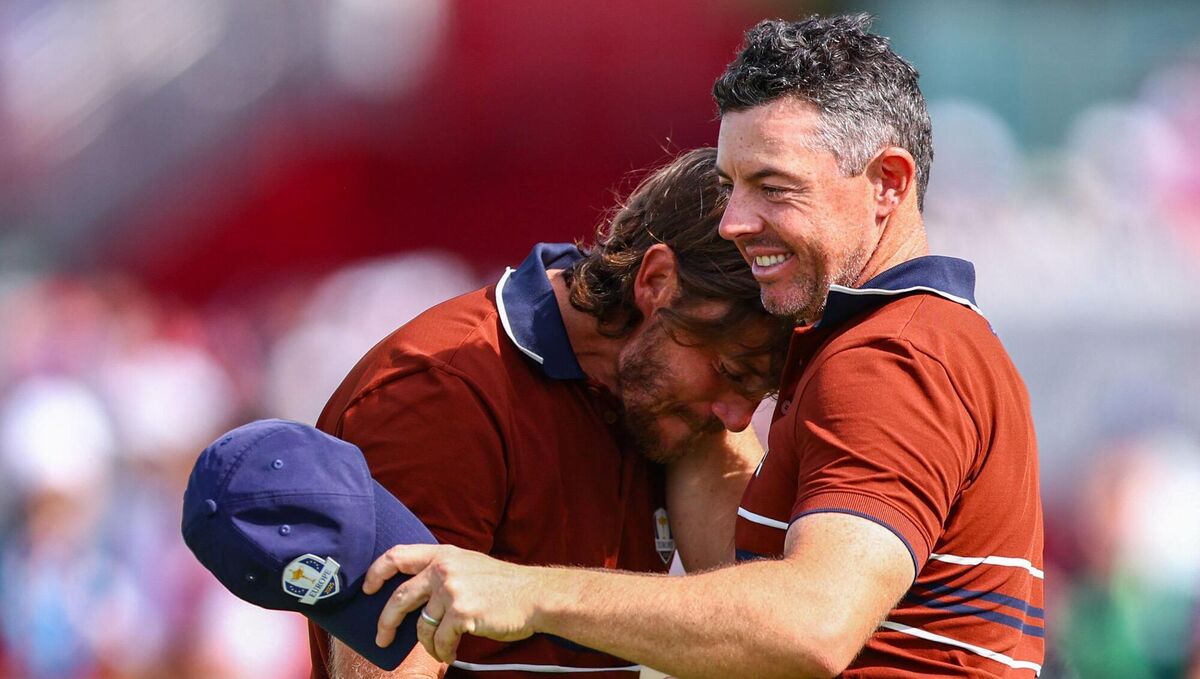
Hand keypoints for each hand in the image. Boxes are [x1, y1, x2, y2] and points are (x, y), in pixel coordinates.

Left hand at [363, 544, 541, 663]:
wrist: (534, 596)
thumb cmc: (503, 584)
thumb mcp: (468, 563)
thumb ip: (442, 569)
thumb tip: (413, 591)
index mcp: (443, 554)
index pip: (397, 555)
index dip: (376, 572)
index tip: (367, 588)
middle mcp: (444, 569)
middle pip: (400, 597)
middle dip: (386, 621)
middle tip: (382, 637)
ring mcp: (452, 591)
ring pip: (421, 625)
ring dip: (427, 644)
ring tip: (437, 650)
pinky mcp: (462, 613)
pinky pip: (440, 640)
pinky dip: (442, 651)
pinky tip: (450, 654)